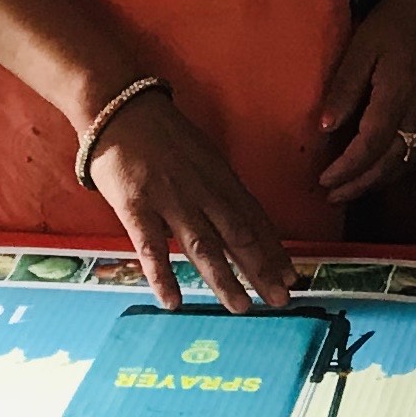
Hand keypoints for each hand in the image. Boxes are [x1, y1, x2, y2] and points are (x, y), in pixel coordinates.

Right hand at [86, 91, 296, 315]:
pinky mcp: (137, 207)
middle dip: (263, 269)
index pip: (255, 219)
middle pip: (239, 235)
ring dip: (224, 279)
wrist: (120, 109)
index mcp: (221, 179)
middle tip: (282, 299)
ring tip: (241, 307)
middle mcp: (203, 191)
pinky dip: (162, 275)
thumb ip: (221, 190)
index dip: (275, 249)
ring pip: (203, 246)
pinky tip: (172, 302)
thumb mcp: (204, 157)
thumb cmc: (164, 135)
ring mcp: (170, 200)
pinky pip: (151, 247)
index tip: (294, 276)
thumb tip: (243, 222)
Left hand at [312, 0, 415, 206]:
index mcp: (395, 99)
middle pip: (390, 164)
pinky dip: (406, 167)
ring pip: (411, 162)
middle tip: (335, 197)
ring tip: (358, 188)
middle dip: (360, 185)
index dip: (346, 170)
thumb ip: (344, 89)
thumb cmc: (397, 21)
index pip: (368, 148)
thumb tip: (325, 128)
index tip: (324, 182)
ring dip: (382, 181)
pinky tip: (393, 168)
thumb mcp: (361, 48)